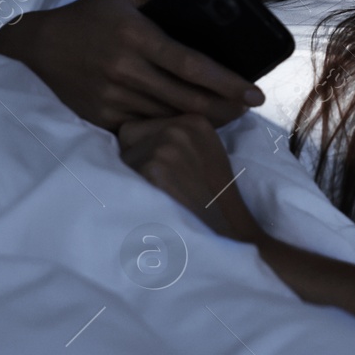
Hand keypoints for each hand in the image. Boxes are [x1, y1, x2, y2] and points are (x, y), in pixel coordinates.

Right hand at [0, 0, 266, 133]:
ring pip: (169, 118)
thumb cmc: (88, 16)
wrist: (38, 47)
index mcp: (136, 36)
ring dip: (202, 121)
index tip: (254, 93)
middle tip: (247, 109)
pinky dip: (170, 128)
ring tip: (226, 115)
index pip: (191, 65)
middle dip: (225, 109)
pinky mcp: (102, 117)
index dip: (227, 83)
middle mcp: (125, 70)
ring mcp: (112, 97)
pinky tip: (187, 125)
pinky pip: (146, 128)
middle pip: (187, 100)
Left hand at [117, 113, 265, 243]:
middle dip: (136, 160)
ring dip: (133, 178)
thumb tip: (130, 133)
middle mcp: (180, 127)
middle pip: (127, 137)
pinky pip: (124, 177)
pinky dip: (134, 194)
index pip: (139, 126)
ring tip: (162, 197)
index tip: (165, 172)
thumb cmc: (213, 201)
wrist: (231, 235)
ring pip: (123, 158)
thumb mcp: (205, 154)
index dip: (142, 149)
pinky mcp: (155, 167)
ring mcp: (167, 145)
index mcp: (194, 120)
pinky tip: (158, 205)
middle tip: (163, 187)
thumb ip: (177, 138)